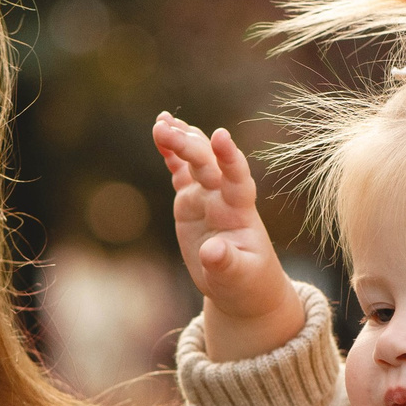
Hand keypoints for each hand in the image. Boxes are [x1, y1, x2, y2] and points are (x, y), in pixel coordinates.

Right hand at [151, 113, 302, 360]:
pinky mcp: (190, 199)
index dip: (229, 157)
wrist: (240, 283)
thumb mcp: (237, 277)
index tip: (221, 136)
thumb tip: (212, 251)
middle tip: (164, 129)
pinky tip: (159, 130)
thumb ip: (226, 262)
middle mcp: (223, 195)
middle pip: (207, 162)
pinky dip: (170, 152)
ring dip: (179, 139)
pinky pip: (180, 171)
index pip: (237, 178)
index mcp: (239, 210)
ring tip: (160, 122)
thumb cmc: (245, 281)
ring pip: (194, 159)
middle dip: (188, 144)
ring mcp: (206, 194)